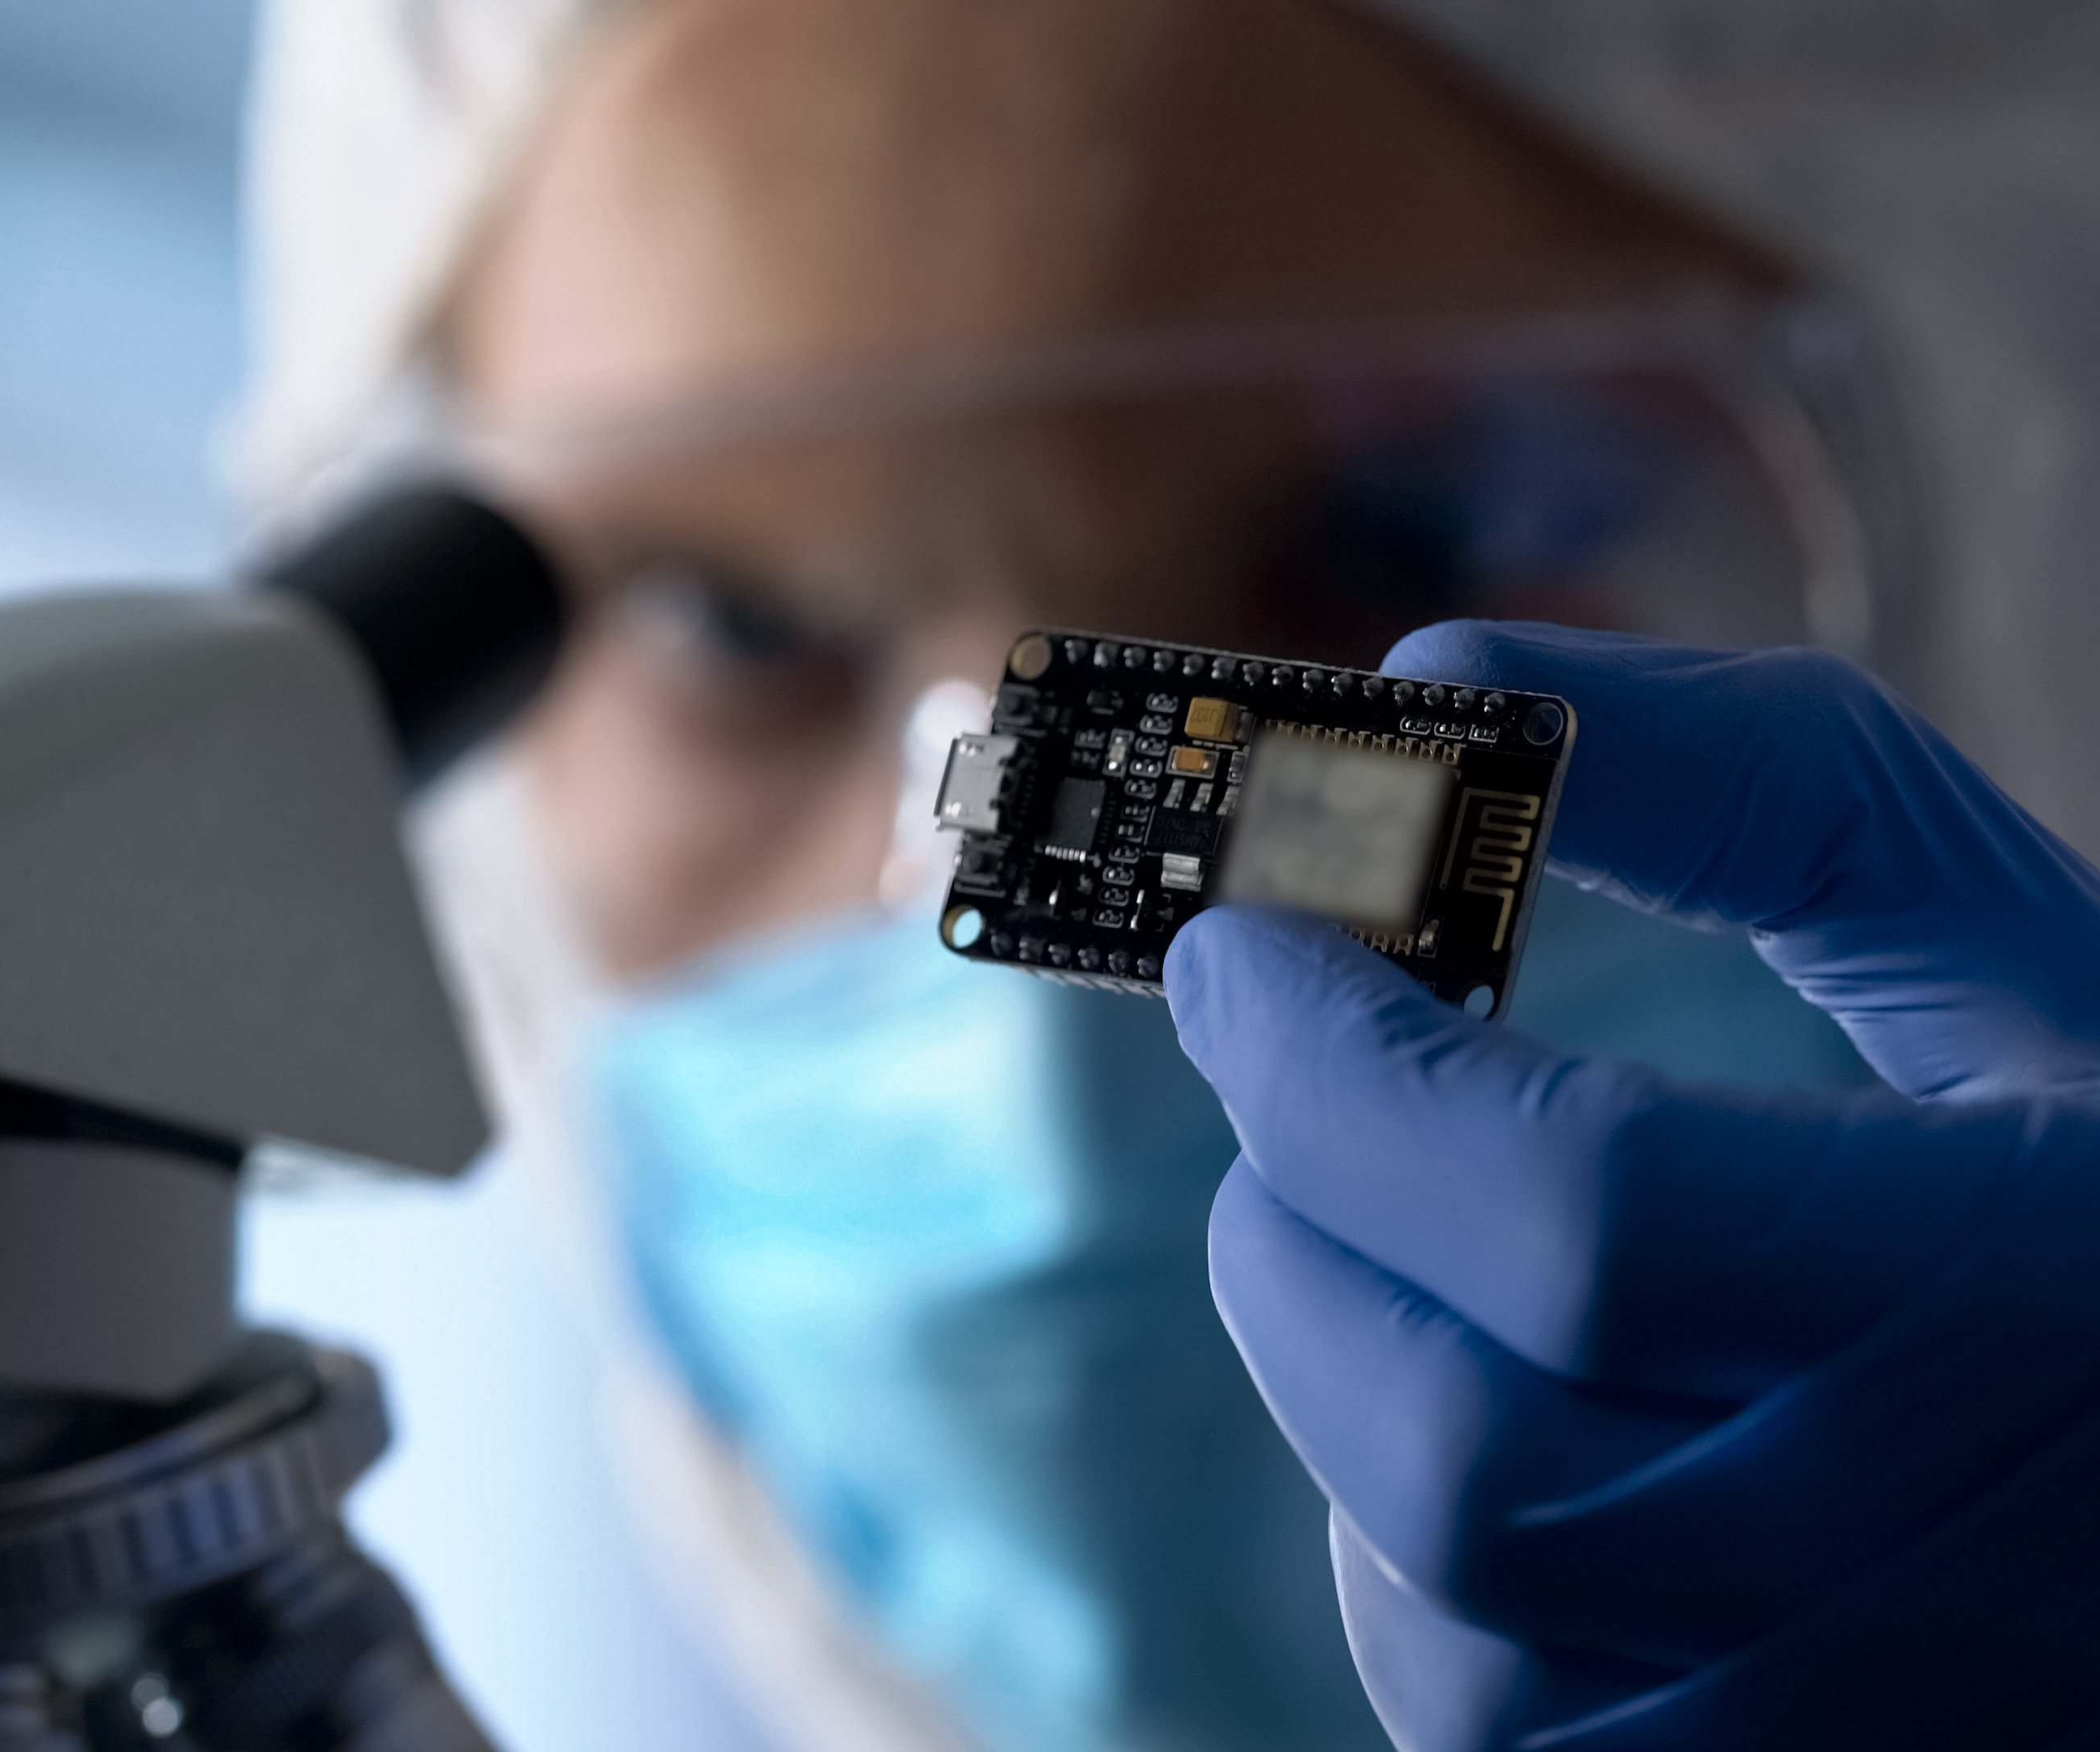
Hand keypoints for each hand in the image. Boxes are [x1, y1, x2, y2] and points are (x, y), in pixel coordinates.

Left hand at [1165, 623, 2099, 1748]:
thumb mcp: (2009, 937)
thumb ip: (1750, 781)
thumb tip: (1432, 688)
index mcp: (2035, 1292)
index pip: (1573, 1211)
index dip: (1341, 1068)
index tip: (1236, 950)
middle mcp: (1963, 1568)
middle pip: (1468, 1454)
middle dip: (1301, 1242)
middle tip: (1287, 1103)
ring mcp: (1881, 1723)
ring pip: (1458, 1629)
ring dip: (1345, 1412)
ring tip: (1393, 1262)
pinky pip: (1506, 1748)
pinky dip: (1422, 1584)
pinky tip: (1481, 1439)